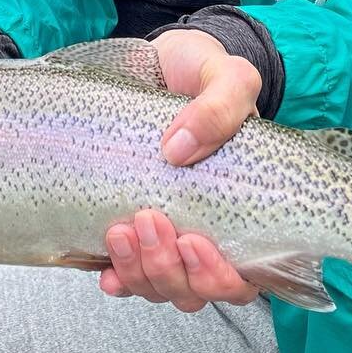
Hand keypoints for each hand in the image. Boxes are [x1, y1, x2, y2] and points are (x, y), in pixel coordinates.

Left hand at [99, 29, 261, 310]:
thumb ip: (221, 104)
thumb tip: (180, 148)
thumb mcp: (227, 75)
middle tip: (149, 219)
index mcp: (248, 213)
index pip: (246, 277)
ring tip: (120, 228)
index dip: (220, 277)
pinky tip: (103, 268)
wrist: (163, 62)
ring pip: (160, 287)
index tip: (193, 240)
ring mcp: (169, 235)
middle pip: (196, 290)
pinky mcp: (133, 227)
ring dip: (139, 271)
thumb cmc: (204, 74)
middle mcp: (210, 233)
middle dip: (170, 270)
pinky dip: (116, 277)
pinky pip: (125, 274)